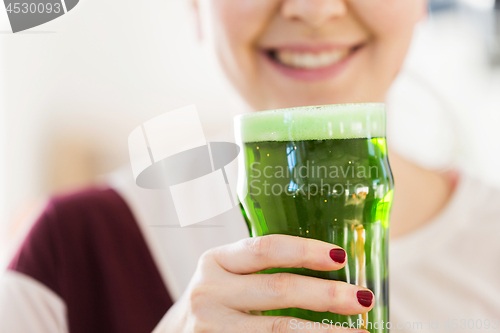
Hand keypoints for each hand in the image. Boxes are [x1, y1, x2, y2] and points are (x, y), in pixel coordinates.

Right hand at [153, 234, 371, 331]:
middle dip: (327, 295)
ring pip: (281, 330)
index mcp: (215, 261)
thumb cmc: (212, 302)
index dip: (304, 251)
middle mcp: (209, 292)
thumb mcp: (225, 276)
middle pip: (278, 289)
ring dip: (325, 332)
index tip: (340, 257)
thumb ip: (258, 270)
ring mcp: (212, 328)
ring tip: (359, 332)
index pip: (264, 248)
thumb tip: (330, 266)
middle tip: (362, 299)